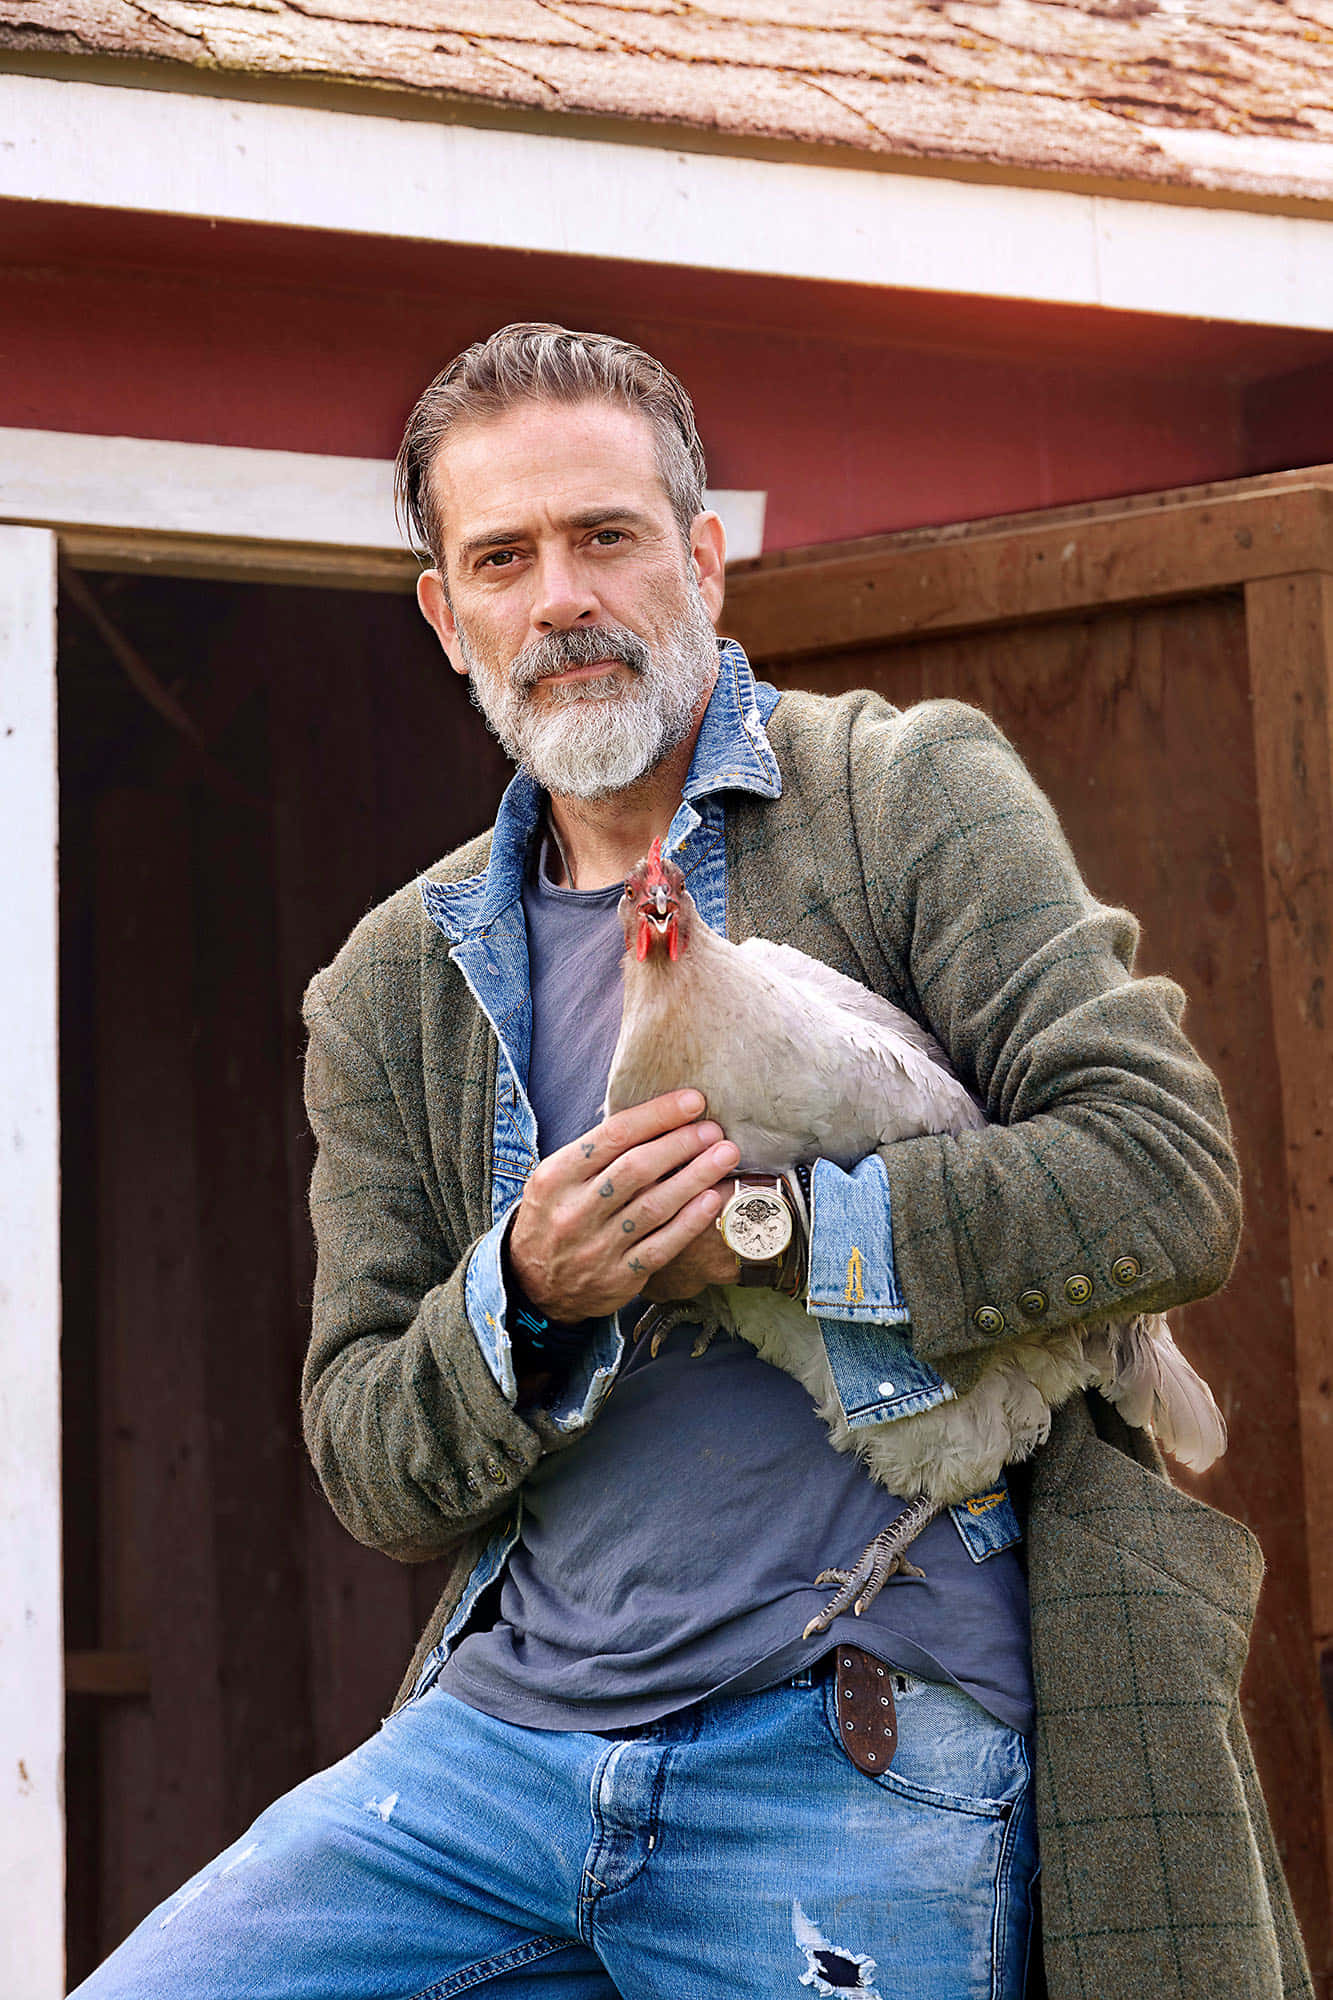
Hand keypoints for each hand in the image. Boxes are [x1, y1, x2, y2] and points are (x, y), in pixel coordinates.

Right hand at [507, 1091, 740, 1322]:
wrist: (532, 1285)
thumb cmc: (555, 1216)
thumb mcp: (557, 1178)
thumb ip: (597, 1153)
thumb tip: (660, 1117)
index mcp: (557, 1176)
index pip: (614, 1135)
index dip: (659, 1115)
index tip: (694, 1102)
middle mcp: (575, 1211)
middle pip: (637, 1168)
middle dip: (682, 1144)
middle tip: (714, 1130)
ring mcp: (597, 1247)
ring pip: (655, 1206)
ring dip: (696, 1177)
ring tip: (725, 1156)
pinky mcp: (618, 1277)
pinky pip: (662, 1245)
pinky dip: (690, 1220)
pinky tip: (713, 1199)